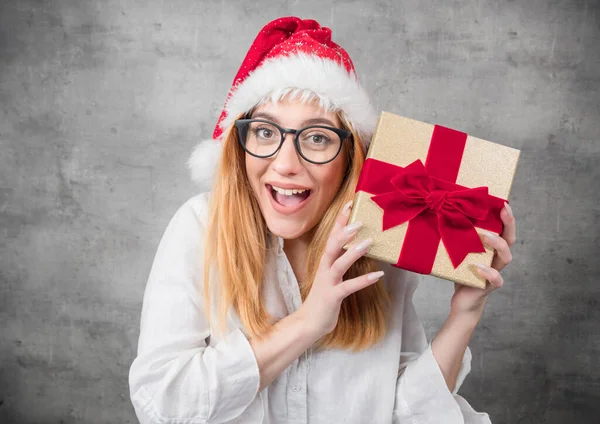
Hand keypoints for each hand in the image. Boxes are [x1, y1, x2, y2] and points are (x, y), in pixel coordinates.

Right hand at [297, 200, 383, 338]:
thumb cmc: (323, 299)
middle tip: (359, 220)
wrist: (309, 323)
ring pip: (339, 264)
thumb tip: (358, 248)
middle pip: (332, 246)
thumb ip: (341, 263)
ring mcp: (327, 283)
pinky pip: (348, 287)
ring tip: (368, 242)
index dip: (340, 221)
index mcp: (325, 263)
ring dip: (353, 253)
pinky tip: (378, 275)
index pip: (332, 237)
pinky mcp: (332, 297)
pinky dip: (363, 280)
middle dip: (344, 232)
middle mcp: (324, 269)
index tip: (349, 204)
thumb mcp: (332, 277)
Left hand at [450, 203, 516, 315]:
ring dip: (498, 244)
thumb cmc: (460, 271)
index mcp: (491, 248)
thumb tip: (440, 214)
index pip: (503, 229)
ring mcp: (495, 271)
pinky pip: (496, 279)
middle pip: (510, 239)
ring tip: (486, 236)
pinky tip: (478, 267)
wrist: (462, 300)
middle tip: (503, 211)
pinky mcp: (489, 285)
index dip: (506, 217)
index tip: (503, 202)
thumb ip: (456, 237)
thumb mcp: (457, 251)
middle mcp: (496, 258)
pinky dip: (489, 272)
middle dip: (509, 224)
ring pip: (506, 257)